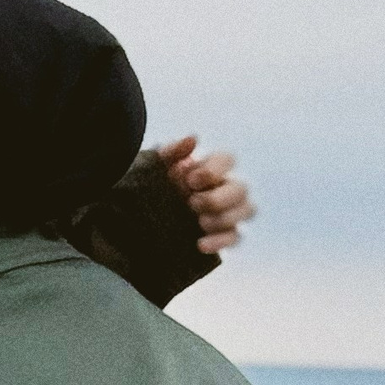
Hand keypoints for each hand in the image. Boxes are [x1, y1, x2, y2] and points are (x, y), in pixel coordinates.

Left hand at [157, 133, 254, 257]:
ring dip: (224, 218)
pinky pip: (236, 238)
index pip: (228, 160)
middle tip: (192, 203)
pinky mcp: (222, 235)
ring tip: (199, 221)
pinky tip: (201, 244)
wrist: (138, 215)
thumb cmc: (152, 184)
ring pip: (247, 211)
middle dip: (218, 198)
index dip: (214, 170)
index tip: (191, 181)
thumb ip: (172, 151)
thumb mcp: (154, 166)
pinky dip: (221, 242)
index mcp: (210, 168)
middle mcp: (224, 188)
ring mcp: (226, 212)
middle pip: (241, 189)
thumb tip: (193, 139)